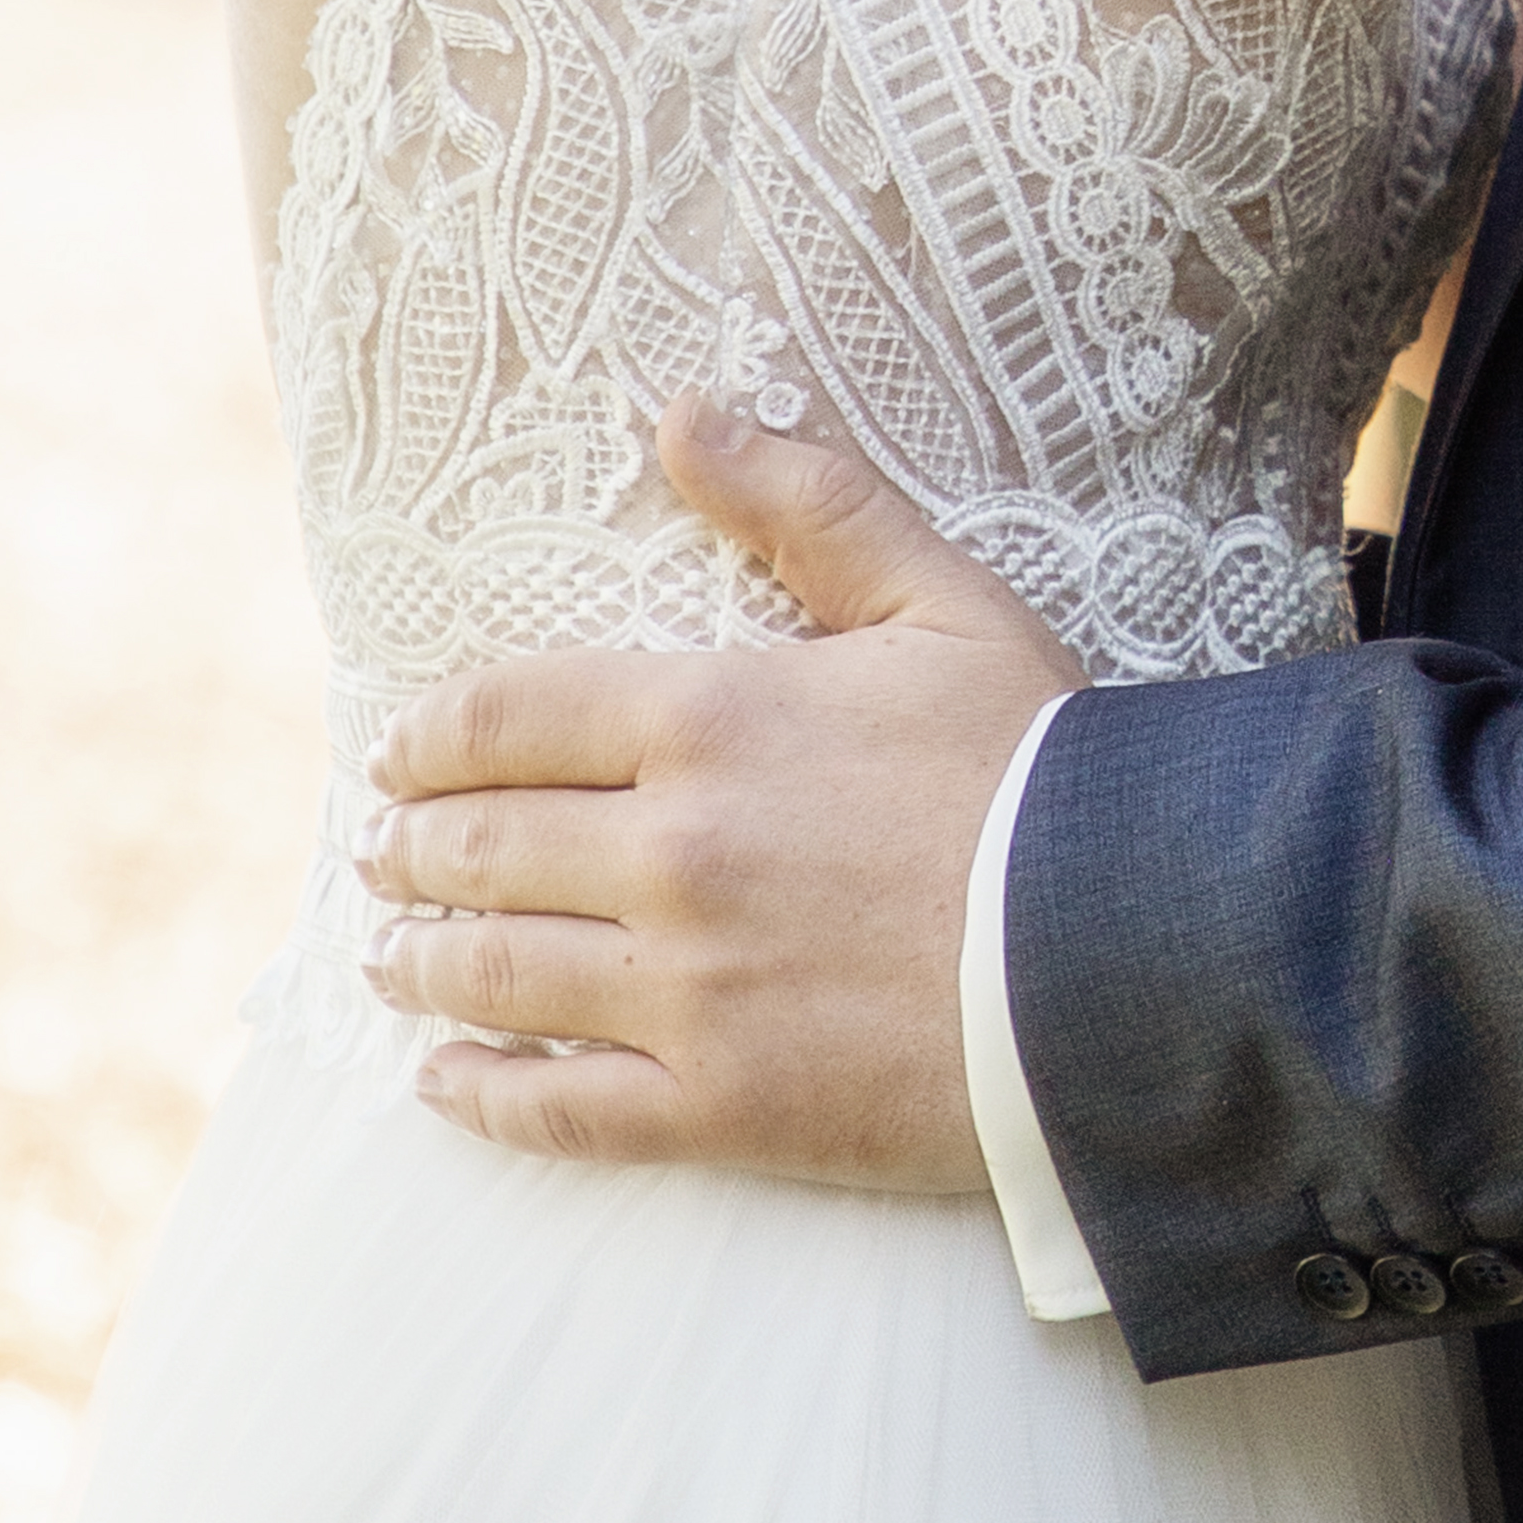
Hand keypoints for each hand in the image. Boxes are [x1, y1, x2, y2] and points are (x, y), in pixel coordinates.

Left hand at [357, 402, 1073, 1185]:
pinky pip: (559, 1110)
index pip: (504, 718)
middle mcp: (669, 853)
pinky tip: (446, 1082)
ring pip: (496, 972)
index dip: (430, 736)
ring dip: (421, 960)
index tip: (397, 755)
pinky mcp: (721, 1107)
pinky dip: (483, 1094)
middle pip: (482, 846)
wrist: (1140, 955)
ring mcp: (686, 990)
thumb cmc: (1048, 770)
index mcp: (708, 719)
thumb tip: (680, 412)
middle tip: (382, 852)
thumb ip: (808, 505)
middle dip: (412, 847)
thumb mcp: (943, 604)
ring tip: (391, 956)